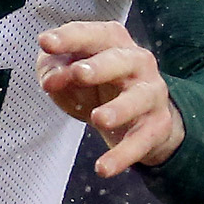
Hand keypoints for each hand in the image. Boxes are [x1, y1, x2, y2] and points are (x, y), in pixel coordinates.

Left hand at [36, 20, 185, 177]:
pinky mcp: (158, 125)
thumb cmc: (96, 86)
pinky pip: (141, 141)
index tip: (45, 43)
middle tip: (78, 74)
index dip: (69, 38)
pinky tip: (103, 169)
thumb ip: (54, 70)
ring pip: (139, 98)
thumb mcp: (70, 74)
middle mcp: (137, 61)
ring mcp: (151, 93)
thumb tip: (50, 81)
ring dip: (119, 108)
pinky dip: (123, 155)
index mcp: (113, 41)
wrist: (140, 118)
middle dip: (100, 66)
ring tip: (98, 119)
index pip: (92, 34)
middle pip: (121, 59)